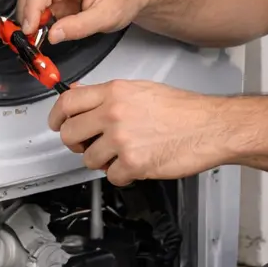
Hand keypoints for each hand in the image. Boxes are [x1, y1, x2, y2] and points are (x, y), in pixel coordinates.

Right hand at [16, 0, 141, 44]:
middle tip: (31, 36)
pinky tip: (45, 29)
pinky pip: (40, 4)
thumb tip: (53, 35)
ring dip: (32, 17)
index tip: (30, 28)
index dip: (32, 6)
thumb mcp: (106, 16)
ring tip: (38, 35)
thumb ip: (79, 26)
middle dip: (28, 13)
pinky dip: (38, 19)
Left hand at [47, 80, 241, 184]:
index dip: (56, 116)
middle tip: (90, 144)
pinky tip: (137, 164)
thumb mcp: (142, 90)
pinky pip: (111, 176)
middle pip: (69, 133)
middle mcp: (114, 113)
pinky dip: (122, 175)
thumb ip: (109, 94)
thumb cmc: (184, 109)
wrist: (211, 127)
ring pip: (88, 159)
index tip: (57, 124)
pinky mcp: (133, 163)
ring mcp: (122, 139)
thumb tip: (81, 94)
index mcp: (115, 92)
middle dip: (77, 144)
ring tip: (123, 154)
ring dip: (102, 161)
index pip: (67, 102)